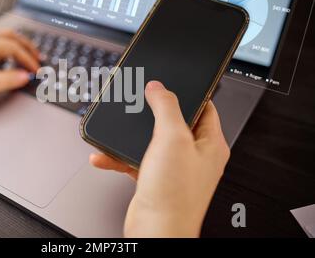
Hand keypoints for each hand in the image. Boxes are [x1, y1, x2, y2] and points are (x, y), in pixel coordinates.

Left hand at [0, 29, 39, 115]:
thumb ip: (5, 80)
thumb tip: (24, 76)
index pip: (12, 47)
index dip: (28, 59)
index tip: (36, 70)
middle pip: (9, 36)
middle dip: (26, 47)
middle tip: (38, 58)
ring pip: (0, 36)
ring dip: (16, 45)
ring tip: (27, 55)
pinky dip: (5, 47)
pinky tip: (8, 57)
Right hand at [90, 81, 229, 237]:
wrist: (155, 231)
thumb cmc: (174, 195)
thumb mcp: (172, 138)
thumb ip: (166, 107)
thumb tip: (159, 88)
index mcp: (210, 144)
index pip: (205, 107)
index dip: (188, 93)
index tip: (171, 84)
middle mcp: (194, 156)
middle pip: (174, 123)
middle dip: (153, 113)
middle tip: (140, 102)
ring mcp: (174, 169)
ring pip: (151, 142)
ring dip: (131, 137)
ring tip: (117, 131)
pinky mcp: (155, 179)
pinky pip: (136, 160)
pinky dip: (119, 157)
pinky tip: (105, 156)